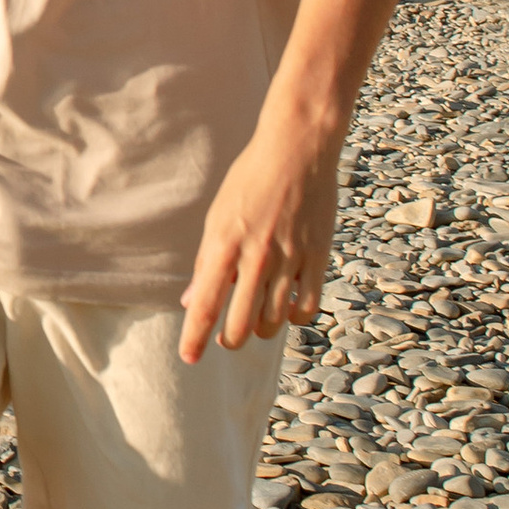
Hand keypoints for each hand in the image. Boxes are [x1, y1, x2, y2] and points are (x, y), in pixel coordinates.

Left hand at [180, 110, 342, 360]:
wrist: (297, 149)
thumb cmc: (251, 180)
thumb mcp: (218, 217)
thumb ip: (207, 262)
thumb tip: (191, 300)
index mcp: (223, 245)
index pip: (205, 305)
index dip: (195, 338)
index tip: (190, 359)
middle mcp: (255, 257)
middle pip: (240, 326)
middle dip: (230, 341)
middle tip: (227, 339)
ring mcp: (289, 259)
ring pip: (273, 322)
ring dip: (261, 329)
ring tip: (256, 319)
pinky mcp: (318, 257)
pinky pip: (307, 308)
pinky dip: (295, 318)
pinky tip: (287, 311)